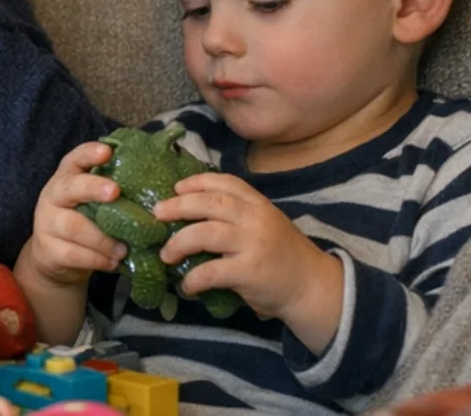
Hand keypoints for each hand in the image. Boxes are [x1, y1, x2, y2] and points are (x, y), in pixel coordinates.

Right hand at [12, 142, 124, 344]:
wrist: (54, 257)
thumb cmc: (85, 222)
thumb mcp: (94, 204)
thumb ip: (113, 195)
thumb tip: (162, 190)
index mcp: (67, 179)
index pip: (75, 159)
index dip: (89, 154)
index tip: (107, 151)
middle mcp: (54, 196)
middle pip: (70, 188)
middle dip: (92, 188)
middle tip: (115, 192)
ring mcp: (47, 223)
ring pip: (74, 226)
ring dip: (103, 239)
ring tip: (124, 249)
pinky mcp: (49, 249)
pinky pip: (74, 254)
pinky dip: (97, 259)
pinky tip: (113, 262)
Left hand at [156, 172, 342, 337]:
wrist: (313, 288)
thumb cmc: (283, 256)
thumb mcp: (265, 225)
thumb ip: (237, 217)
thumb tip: (188, 214)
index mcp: (259, 205)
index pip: (225, 182)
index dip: (197, 182)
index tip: (176, 188)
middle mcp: (256, 219)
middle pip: (210, 203)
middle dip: (178, 206)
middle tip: (157, 214)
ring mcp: (253, 244)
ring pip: (205, 233)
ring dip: (178, 243)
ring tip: (166, 254)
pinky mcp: (250, 271)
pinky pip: (211, 271)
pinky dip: (193, 278)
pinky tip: (187, 286)